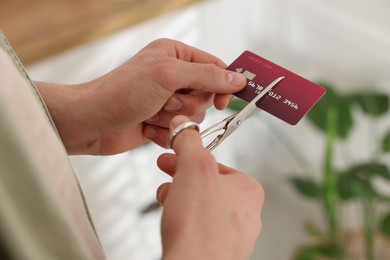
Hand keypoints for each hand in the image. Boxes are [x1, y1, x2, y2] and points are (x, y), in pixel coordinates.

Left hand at [36, 39, 245, 154]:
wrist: (92, 122)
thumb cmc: (122, 92)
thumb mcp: (168, 75)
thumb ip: (206, 76)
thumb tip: (238, 78)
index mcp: (175, 55)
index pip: (214, 67)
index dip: (223, 84)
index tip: (223, 101)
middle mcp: (172, 76)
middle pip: (206, 94)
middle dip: (187, 104)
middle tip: (167, 101)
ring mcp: (167, 100)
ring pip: (195, 115)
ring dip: (174, 119)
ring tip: (151, 114)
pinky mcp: (161, 121)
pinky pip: (180, 131)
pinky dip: (164, 132)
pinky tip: (146, 127)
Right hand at [156, 116, 263, 259]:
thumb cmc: (200, 224)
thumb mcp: (193, 168)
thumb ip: (188, 142)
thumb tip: (184, 125)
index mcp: (248, 189)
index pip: (215, 165)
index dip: (187, 159)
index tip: (171, 158)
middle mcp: (246, 213)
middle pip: (207, 186)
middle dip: (181, 180)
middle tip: (165, 179)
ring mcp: (234, 234)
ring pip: (203, 208)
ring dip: (181, 200)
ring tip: (167, 202)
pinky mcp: (220, 251)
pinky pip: (201, 229)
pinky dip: (186, 223)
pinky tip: (175, 224)